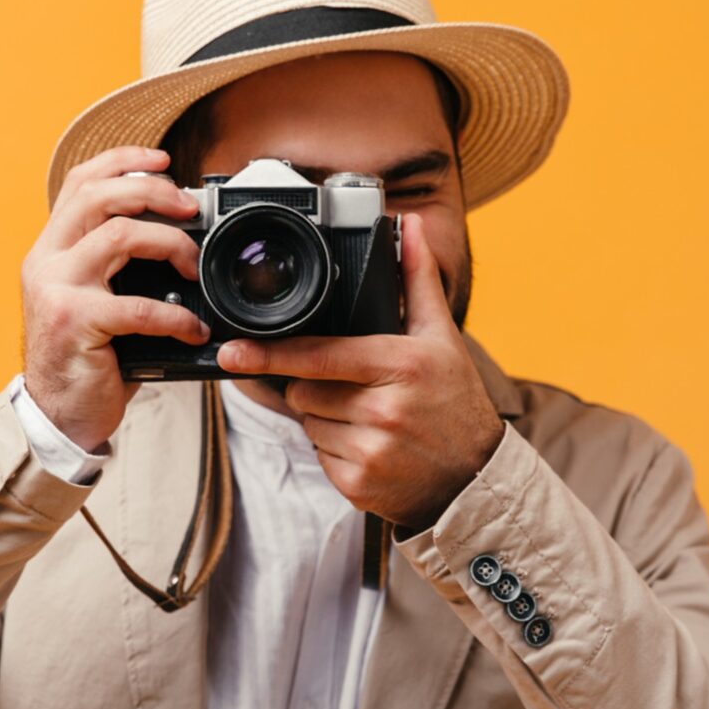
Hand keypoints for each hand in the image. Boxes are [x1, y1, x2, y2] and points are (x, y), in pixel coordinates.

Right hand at [21, 146, 209, 451]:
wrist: (58, 414)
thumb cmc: (87, 357)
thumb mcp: (95, 300)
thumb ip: (116, 268)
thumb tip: (179, 238)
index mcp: (51, 249)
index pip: (80, 183)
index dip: (122, 161)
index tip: (162, 159)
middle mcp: (47, 261)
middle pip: (97, 196)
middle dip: (152, 192)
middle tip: (190, 208)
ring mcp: (57, 290)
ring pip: (118, 236)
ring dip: (170, 244)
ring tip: (194, 267)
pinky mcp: (75, 323)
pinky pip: (138, 307)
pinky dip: (176, 316)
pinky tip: (193, 329)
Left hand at [216, 213, 504, 528]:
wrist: (474, 479)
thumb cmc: (455, 401)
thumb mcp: (441, 336)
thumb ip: (417, 277)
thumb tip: (407, 225)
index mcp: (399, 365)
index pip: (318, 356)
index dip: (272, 353)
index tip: (234, 351)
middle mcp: (383, 410)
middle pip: (304, 390)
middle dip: (317, 385)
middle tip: (359, 388)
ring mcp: (369, 451)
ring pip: (308, 423)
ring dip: (325, 418)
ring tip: (370, 417)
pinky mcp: (357, 484)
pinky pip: (319, 456)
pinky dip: (334, 450)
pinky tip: (369, 445)